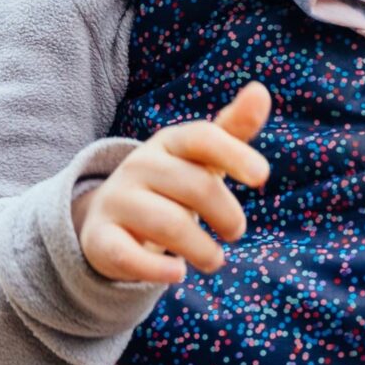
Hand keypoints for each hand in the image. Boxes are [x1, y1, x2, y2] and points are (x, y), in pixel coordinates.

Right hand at [75, 82, 272, 284]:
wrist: (110, 217)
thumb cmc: (172, 185)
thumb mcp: (201, 157)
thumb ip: (232, 128)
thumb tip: (260, 90)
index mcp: (168, 143)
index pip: (202, 137)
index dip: (235, 154)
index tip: (263, 176)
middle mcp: (139, 166)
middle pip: (195, 187)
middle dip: (227, 216)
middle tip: (235, 232)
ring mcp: (117, 201)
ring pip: (168, 224)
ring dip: (203, 249)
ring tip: (214, 260)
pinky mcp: (101, 239)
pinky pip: (129, 255)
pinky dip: (157, 270)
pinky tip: (178, 274)